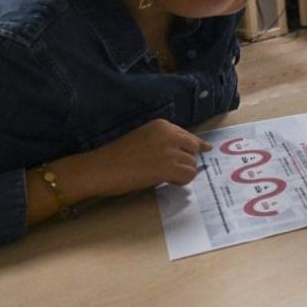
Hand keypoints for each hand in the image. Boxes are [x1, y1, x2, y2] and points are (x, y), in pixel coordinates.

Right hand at [77, 119, 211, 196]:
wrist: (100, 168)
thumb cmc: (116, 157)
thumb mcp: (143, 139)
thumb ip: (163, 141)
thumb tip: (182, 153)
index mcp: (162, 125)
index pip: (187, 135)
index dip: (194, 145)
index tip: (205, 148)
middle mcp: (169, 134)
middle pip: (193, 147)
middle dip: (188, 159)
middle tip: (177, 171)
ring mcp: (170, 150)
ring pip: (192, 163)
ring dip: (182, 172)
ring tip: (164, 177)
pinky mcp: (169, 166)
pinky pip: (189, 175)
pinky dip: (181, 181)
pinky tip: (168, 182)